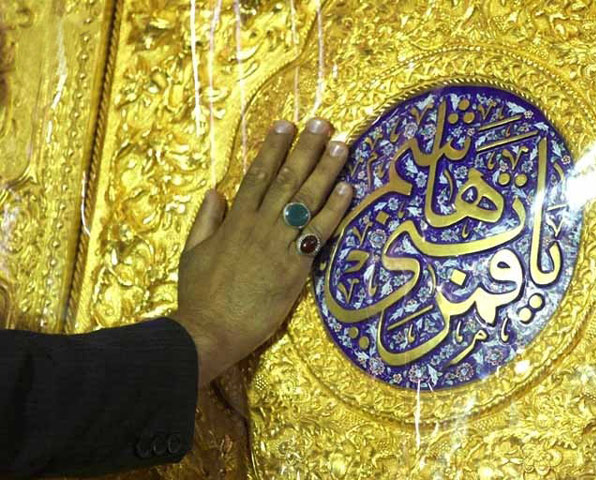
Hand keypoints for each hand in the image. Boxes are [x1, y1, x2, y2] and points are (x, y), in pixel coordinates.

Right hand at [172, 118, 352, 384]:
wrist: (211, 330)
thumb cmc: (200, 295)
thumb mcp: (193, 252)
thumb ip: (206, 219)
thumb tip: (216, 191)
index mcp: (235, 220)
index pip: (257, 175)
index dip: (273, 148)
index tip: (286, 125)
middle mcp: (259, 225)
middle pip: (287, 179)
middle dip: (306, 149)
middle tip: (323, 124)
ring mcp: (279, 245)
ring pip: (306, 200)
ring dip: (326, 171)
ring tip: (342, 146)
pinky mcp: (295, 267)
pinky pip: (319, 232)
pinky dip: (334, 210)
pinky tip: (348, 190)